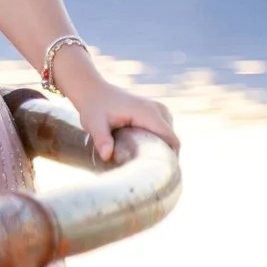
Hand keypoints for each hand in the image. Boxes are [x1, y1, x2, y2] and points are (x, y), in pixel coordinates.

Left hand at [49, 46, 178, 162]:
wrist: (93, 91)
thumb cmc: (94, 107)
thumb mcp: (94, 123)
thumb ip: (101, 138)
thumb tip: (106, 155)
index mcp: (148, 113)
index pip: (171, 139)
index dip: (170, 159)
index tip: (159, 175)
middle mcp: (158, 109)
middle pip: (172, 140)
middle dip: (165, 157)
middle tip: (148, 174)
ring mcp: (158, 109)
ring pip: (170, 136)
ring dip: (162, 150)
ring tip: (145, 165)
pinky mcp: (155, 112)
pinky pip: (165, 131)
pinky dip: (159, 143)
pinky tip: (145, 153)